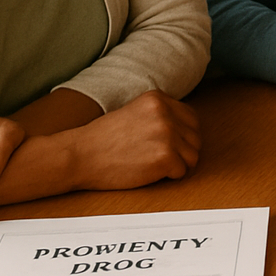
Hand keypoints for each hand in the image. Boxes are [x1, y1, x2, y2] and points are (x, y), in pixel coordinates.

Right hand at [65, 90, 200, 189]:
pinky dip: (169, 176)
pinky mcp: (165, 156)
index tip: (170, 145)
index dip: (184, 135)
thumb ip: (159, 115)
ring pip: (193, 156)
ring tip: (155, 165)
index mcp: (158, 99)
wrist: (80, 155)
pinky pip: (182, 171)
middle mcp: (165, 113)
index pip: (191, 118)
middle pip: (195, 137)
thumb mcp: (134, 112)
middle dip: (183, 151)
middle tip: (161, 158)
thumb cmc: (103, 139)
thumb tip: (186, 128)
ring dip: (178, 165)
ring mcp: (167, 134)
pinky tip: (150, 172)